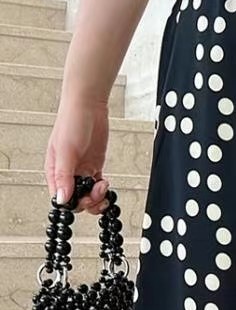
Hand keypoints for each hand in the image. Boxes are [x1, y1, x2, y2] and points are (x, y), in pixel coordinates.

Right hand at [44, 95, 111, 213]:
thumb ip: (64, 177)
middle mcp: (67, 173)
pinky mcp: (94, 166)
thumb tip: (61, 199)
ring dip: (97, 196)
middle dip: (88, 201)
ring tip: (102, 186)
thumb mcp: (66, 151)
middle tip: (96, 191)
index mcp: (55, 171)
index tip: (84, 198)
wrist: (89, 106)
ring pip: (88, 195)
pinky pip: (97, 186)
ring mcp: (81, 170)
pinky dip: (103, 189)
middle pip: (76, 200)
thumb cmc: (71, 122)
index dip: (73, 203)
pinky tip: (105, 183)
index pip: (61, 198)